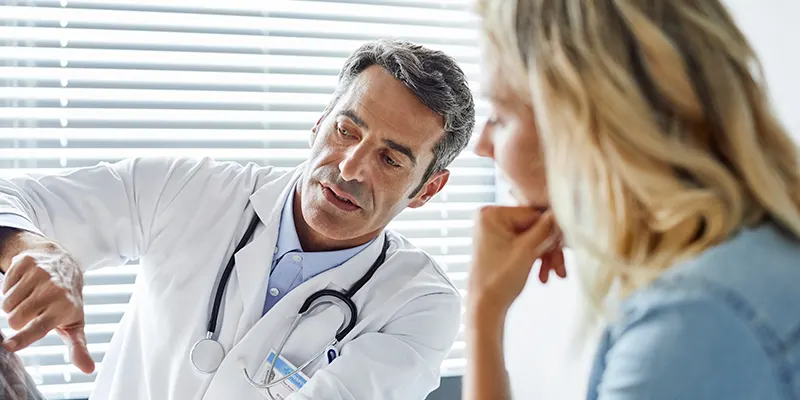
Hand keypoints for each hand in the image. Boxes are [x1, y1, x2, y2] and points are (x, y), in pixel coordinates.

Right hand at [0, 241, 93, 373]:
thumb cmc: (67, 300)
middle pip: (14, 319)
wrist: (65, 264)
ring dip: (13, 304)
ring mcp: (39, 273)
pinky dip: (10, 288)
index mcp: (64, 308)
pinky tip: (26, 284)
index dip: (23, 338)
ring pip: (6, 304)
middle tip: (34, 311)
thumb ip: (78, 347)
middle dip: (18, 319)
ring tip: (31, 297)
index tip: (8, 346)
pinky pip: (4, 285)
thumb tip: (88, 369)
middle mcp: (53, 290)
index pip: (39, 327)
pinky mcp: (26, 262)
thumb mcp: (75, 323)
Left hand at [468, 206, 565, 314]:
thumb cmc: (498, 281)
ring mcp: (496, 231)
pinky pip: (526, 245)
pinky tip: (544, 275)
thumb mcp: (527, 251)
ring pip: (533, 237)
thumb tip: (561, 210)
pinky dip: (537, 258)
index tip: (562, 246)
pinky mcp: (501, 243)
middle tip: (558, 267)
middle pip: (534, 226)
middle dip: (549, 248)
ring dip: (546, 255)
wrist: (485, 307)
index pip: (533, 214)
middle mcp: (491, 218)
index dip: (550, 231)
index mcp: (491, 214)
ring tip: (555, 274)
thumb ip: (546, 229)